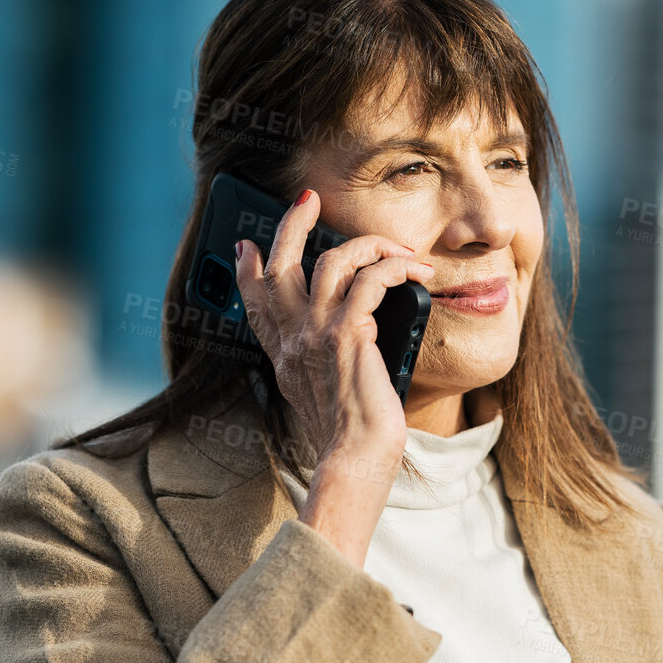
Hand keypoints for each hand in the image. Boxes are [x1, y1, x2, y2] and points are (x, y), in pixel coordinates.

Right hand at [234, 188, 435, 564]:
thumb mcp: (325, 397)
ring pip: (331, 261)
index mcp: (285, 356)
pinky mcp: (347, 335)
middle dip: (293, 225)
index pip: (256, 302)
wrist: (354, 462)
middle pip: (281, 265)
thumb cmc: (351, 440)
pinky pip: (371, 281)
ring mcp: (316, 335)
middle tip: (308, 200)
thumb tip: (354, 337)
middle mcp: (293, 341)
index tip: (248, 246)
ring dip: (369, 244)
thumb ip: (324, 365)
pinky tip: (414, 273)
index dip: (248, 270)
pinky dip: (395, 268)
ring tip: (399, 249)